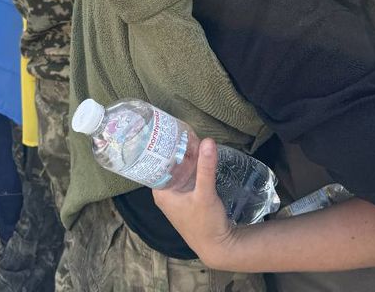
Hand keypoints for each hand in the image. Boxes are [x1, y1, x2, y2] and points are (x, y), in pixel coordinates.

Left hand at [153, 138, 235, 267]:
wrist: (218, 246)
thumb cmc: (205, 223)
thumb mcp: (205, 194)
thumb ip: (206, 168)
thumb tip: (207, 140)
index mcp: (161, 192)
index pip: (156, 163)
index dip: (162, 147)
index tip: (171, 130)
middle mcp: (166, 193)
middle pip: (168, 165)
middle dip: (176, 149)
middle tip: (185, 128)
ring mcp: (177, 196)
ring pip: (179, 170)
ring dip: (186, 157)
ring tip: (194, 137)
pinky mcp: (189, 197)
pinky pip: (188, 176)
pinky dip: (193, 166)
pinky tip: (201, 155)